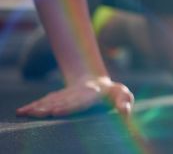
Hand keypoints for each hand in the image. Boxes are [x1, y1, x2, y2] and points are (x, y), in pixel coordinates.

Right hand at [16, 76, 133, 117]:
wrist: (97, 82)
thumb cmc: (113, 92)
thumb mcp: (122, 95)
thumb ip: (124, 102)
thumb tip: (125, 112)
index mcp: (93, 94)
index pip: (79, 101)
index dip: (68, 106)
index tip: (57, 111)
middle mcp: (77, 93)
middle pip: (62, 101)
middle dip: (50, 107)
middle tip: (38, 113)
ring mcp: (66, 94)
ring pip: (51, 100)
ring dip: (38, 106)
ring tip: (26, 112)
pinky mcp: (59, 97)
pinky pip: (45, 101)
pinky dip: (34, 106)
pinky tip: (23, 111)